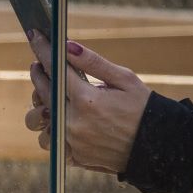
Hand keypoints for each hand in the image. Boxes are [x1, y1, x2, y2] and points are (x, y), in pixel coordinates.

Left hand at [26, 33, 150, 173]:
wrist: (157, 147)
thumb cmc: (144, 108)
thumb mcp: (125, 79)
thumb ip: (93, 63)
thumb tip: (68, 46)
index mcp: (87, 100)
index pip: (56, 69)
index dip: (43, 50)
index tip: (34, 36)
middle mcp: (73, 122)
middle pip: (42, 94)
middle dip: (39, 75)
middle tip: (40, 65)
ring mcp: (70, 142)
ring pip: (38, 121)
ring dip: (42, 107)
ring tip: (52, 98)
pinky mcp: (71, 156)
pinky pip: (49, 140)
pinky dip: (52, 128)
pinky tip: (62, 119)